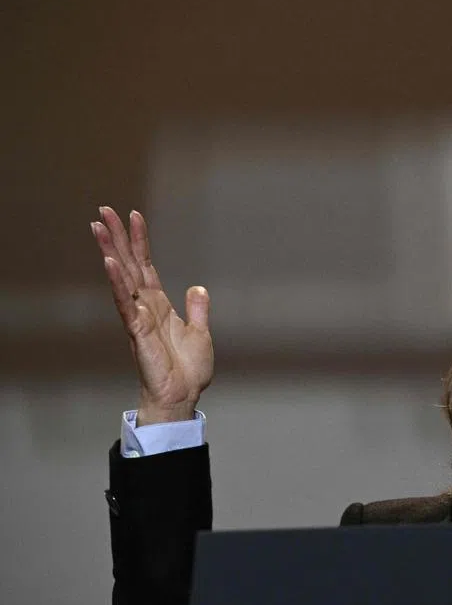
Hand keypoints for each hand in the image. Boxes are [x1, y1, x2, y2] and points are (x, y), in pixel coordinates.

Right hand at [92, 208, 213, 423]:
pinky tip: (110, 263)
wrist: (183, 395)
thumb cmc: (188, 370)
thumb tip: (198, 287)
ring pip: (122, 278)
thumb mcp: (200, 332)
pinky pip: (125, 303)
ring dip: (110, 251)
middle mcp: (145, 306)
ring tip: (99, 226)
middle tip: (103, 209)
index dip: (140, 241)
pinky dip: (118, 283)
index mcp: (159, 304)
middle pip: (128, 264)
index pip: (146, 265)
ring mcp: (138, 317)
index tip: (133, 216)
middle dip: (117, 237)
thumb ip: (197, 309)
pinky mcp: (137, 331)